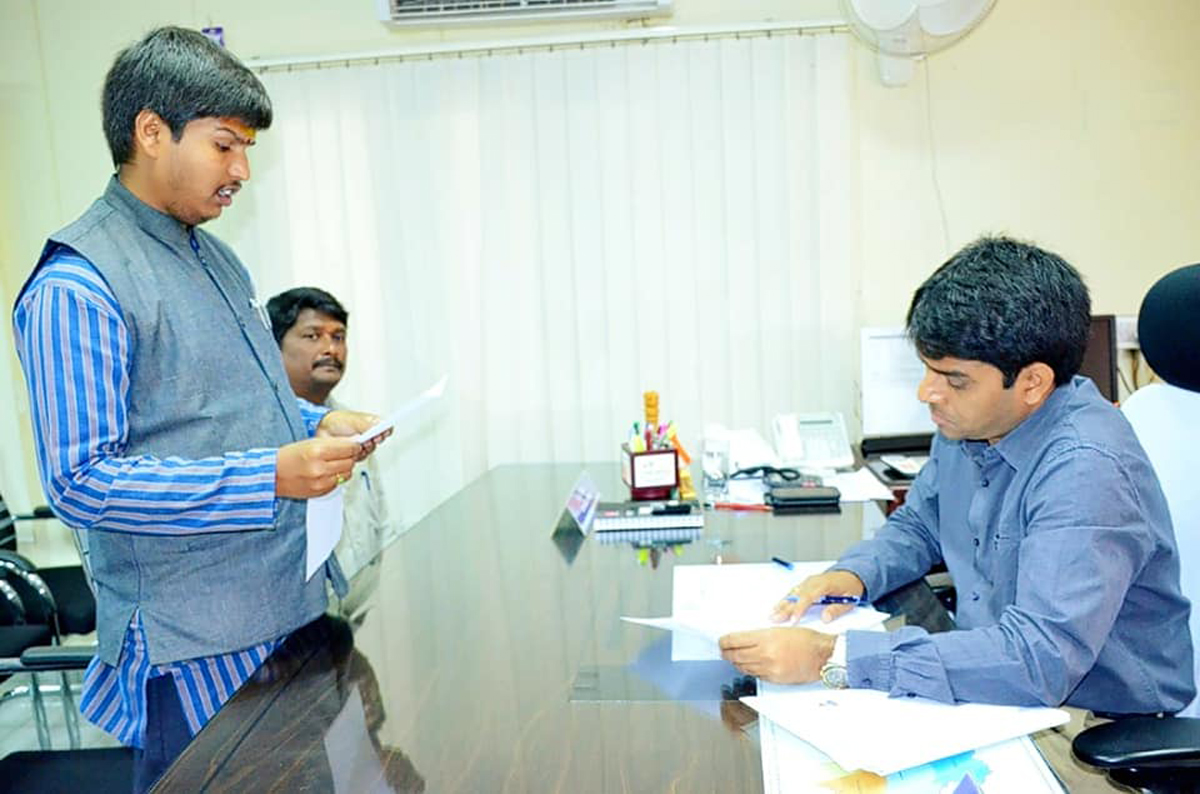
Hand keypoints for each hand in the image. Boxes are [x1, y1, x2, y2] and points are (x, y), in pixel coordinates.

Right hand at [276, 437, 361, 497]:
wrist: (272, 475)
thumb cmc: (288, 457)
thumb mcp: (309, 442)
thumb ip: (332, 443)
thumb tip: (352, 443)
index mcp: (317, 451)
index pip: (349, 448)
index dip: (354, 445)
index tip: (355, 444)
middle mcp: (320, 468)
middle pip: (350, 461)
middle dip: (350, 456)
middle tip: (345, 452)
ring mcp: (321, 482)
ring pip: (347, 473)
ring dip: (344, 467)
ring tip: (334, 462)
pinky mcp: (321, 492)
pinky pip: (338, 483)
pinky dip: (336, 477)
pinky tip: (327, 472)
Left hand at [317, 409, 390, 459]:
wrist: (322, 430)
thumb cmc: (337, 421)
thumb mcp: (353, 420)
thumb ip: (367, 424)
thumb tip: (381, 426)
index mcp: (372, 423)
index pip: (387, 428)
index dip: (385, 432)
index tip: (379, 434)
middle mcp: (370, 434)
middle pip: (379, 441)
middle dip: (371, 441)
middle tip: (364, 439)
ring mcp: (363, 444)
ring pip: (370, 451)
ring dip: (362, 448)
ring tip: (353, 443)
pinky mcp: (356, 453)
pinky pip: (361, 457)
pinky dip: (355, 455)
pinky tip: (349, 449)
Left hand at [718, 627, 835, 683]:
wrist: (822, 655)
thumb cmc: (806, 640)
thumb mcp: (780, 629)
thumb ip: (761, 635)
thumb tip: (745, 639)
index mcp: (766, 637)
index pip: (735, 640)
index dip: (724, 641)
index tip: (721, 641)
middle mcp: (765, 653)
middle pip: (736, 655)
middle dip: (726, 653)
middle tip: (723, 650)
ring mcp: (769, 668)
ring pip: (744, 667)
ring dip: (736, 663)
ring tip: (733, 658)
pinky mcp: (775, 679)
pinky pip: (756, 675)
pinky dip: (750, 670)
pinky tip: (749, 666)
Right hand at [772, 569, 865, 623]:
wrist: (851, 574)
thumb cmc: (850, 587)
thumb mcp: (850, 600)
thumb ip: (837, 609)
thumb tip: (825, 618)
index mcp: (824, 584)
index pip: (808, 597)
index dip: (799, 609)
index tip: (793, 620)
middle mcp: (813, 581)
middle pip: (796, 595)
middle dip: (784, 608)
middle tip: (775, 619)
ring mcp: (808, 582)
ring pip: (792, 593)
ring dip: (781, 604)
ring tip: (772, 614)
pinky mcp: (805, 584)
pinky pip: (793, 591)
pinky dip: (785, 599)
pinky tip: (778, 607)